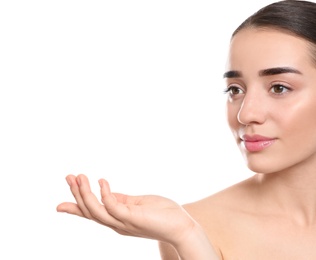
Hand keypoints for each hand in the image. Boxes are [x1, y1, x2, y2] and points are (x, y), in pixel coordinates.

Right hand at [56, 174, 195, 243]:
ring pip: (96, 211)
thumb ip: (121, 199)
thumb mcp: (136, 204)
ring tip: (79, 177)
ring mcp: (123, 222)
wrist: (180, 226)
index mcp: (117, 219)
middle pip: (89, 211)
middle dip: (77, 194)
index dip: (75, 209)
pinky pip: (113, 206)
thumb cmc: (161, 213)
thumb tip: (105, 191)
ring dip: (85, 194)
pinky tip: (102, 181)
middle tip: (69, 177)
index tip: (59, 205)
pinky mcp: (132, 218)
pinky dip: (104, 194)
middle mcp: (116, 223)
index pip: (92, 214)